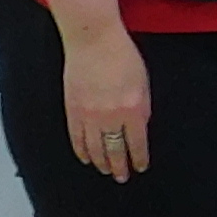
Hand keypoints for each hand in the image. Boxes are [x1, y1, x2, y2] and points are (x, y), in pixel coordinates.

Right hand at [61, 25, 152, 178]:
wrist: (93, 39)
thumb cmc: (120, 54)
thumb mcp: (143, 82)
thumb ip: (143, 107)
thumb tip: (141, 126)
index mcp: (133, 109)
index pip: (137, 144)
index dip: (139, 159)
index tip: (140, 166)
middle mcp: (111, 116)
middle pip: (115, 151)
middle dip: (120, 167)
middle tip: (122, 176)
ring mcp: (89, 115)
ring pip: (95, 149)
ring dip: (101, 163)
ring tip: (105, 170)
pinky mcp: (73, 110)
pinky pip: (77, 138)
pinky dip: (82, 151)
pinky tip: (86, 158)